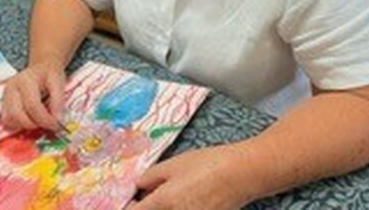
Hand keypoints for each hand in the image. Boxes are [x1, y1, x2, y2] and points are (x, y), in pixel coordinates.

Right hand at [1, 60, 65, 131]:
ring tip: (39, 119)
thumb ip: (58, 102)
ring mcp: (5, 96)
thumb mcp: (59, 83)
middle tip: (48, 123)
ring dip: (25, 126)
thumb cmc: (49, 75)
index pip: (32, 105)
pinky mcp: (3, 103)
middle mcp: (11, 88)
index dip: (45, 119)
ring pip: (10, 120)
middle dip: (34, 124)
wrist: (41, 68)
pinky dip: (18, 125)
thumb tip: (57, 120)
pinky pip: (7, 121)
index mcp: (25, 80)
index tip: (56, 125)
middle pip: (17, 115)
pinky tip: (30, 119)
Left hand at [127, 146, 253, 209]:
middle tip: (143, 200)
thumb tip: (137, 186)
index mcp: (164, 201)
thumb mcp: (174, 164)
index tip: (128, 203)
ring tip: (162, 198)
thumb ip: (152, 177)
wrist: (240, 174)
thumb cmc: (207, 164)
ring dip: (159, 209)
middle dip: (144, 208)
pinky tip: (177, 202)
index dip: (128, 208)